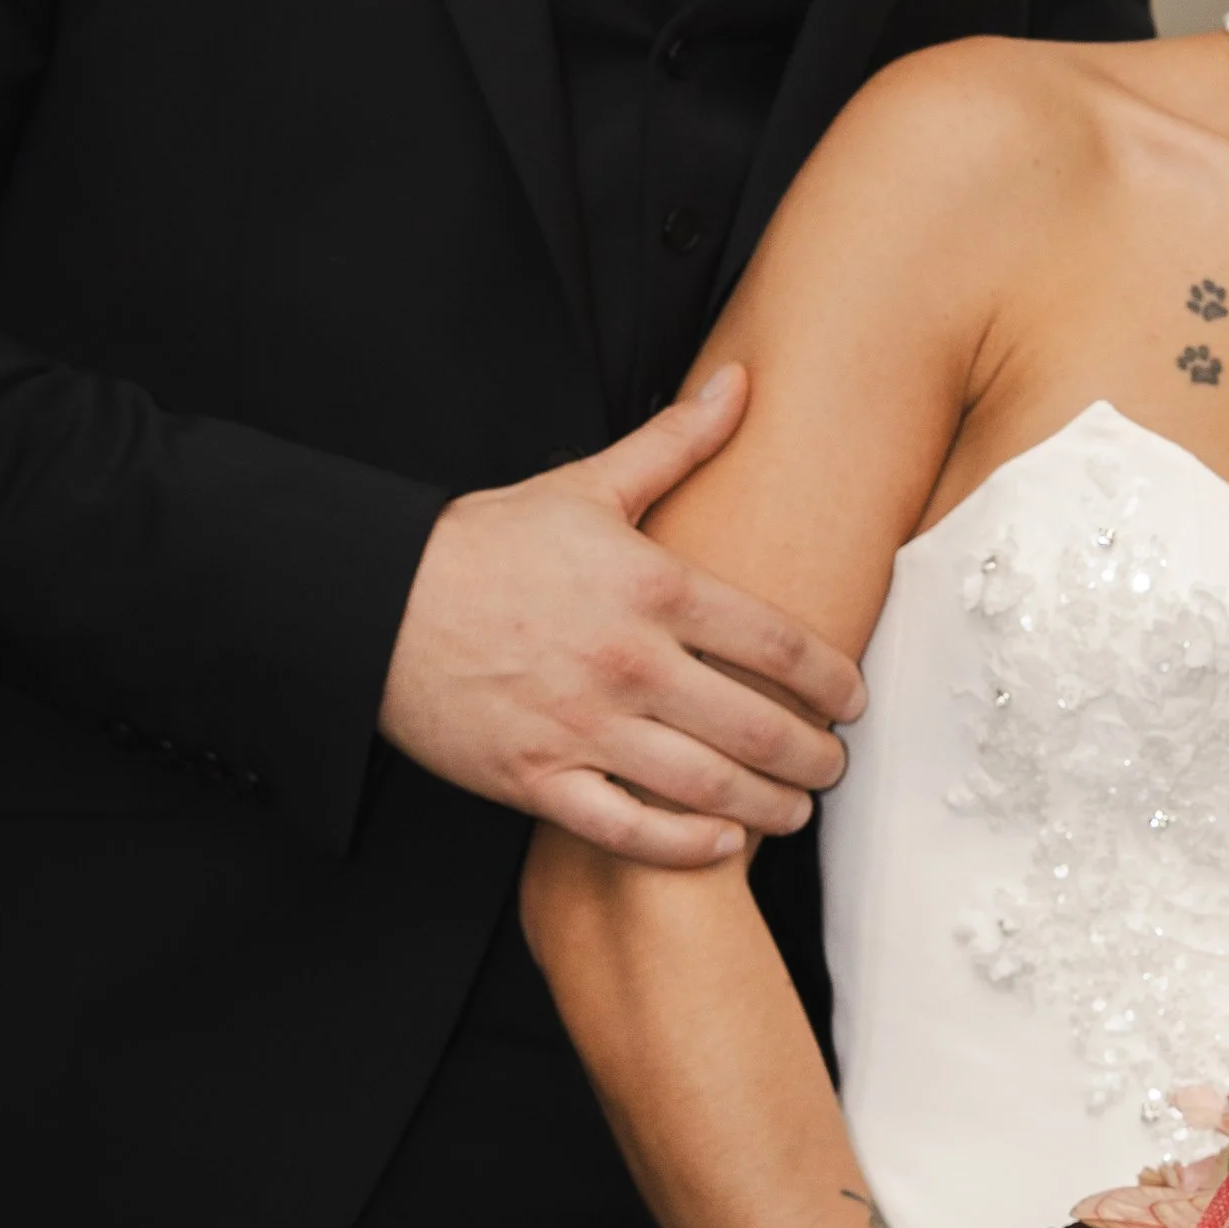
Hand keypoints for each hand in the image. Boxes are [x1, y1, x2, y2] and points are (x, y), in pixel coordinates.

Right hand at [378, 366, 864, 864]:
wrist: (375, 601)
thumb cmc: (482, 544)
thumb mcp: (586, 485)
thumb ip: (676, 442)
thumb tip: (739, 381)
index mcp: (652, 587)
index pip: (775, 643)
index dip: (831, 680)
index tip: (853, 699)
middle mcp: (628, 662)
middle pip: (756, 726)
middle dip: (812, 756)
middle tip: (834, 767)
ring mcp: (582, 726)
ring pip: (704, 785)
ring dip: (767, 806)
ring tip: (795, 811)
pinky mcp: (535, 778)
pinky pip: (626, 829)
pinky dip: (684, 846)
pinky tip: (722, 845)